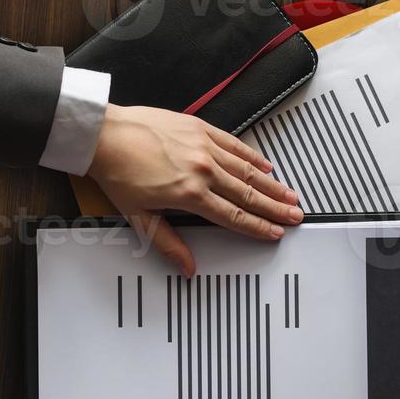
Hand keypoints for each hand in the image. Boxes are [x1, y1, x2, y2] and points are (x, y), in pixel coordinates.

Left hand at [87, 105, 303, 275]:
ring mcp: (205, 148)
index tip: (276, 233)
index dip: (258, 227)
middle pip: (249, 195)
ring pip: (248, 172)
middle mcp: (203, 171)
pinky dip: (254, 157)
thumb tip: (187, 268)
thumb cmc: (117, 173)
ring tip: (290, 196)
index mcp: (190, 195)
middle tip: (296, 216)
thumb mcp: (139, 216)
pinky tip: (267, 167)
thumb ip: (169, 243)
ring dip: (272, 186)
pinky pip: (236, 146)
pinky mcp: (201, 130)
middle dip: (275, 209)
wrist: (103, 135)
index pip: (234, 216)